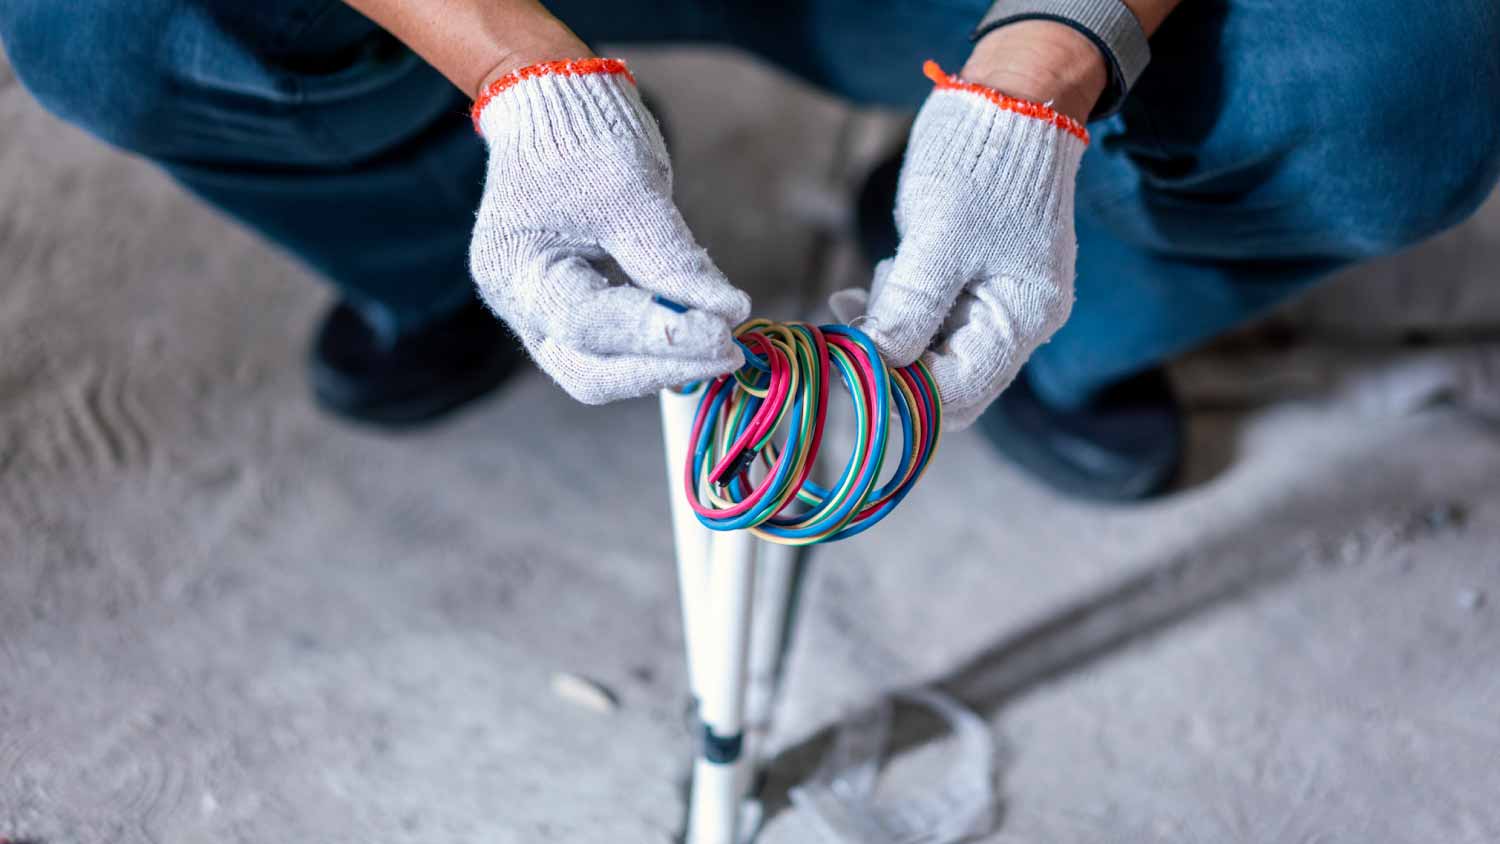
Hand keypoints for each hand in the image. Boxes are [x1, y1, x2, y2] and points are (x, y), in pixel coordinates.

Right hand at [469, 58, 749, 403]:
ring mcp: (540, 315)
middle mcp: (519, 305)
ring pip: (601, 373)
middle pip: (589, 374)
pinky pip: (612, 351)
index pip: (591, 325)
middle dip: (661, 368)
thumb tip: (727, 313)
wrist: (556, 108)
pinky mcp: (570, 313)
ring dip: (662, 366)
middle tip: (728, 352)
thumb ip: (673, 260)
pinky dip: (655, 347)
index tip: (723, 330)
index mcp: (515, 268)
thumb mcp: (631, 191)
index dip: (661, 335)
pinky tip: (698, 329)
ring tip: (720, 345)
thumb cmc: (583, 137)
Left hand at [832, 31, 1101, 428]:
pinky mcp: (969, 283)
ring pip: (930, 353)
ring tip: (856, 300)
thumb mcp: (940, 235)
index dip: (903, 392)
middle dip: (892, 366)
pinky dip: (892, 312)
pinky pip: (926, 320)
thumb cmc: (982, 162)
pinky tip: (861, 294)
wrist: (1008, 99)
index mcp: (1023, 318)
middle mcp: (1015, 322)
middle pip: (947, 382)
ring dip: (887, 337)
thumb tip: (879, 362)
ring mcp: (993, 303)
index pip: (961, 392)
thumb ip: (912, 304)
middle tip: (842, 340)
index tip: (849, 372)